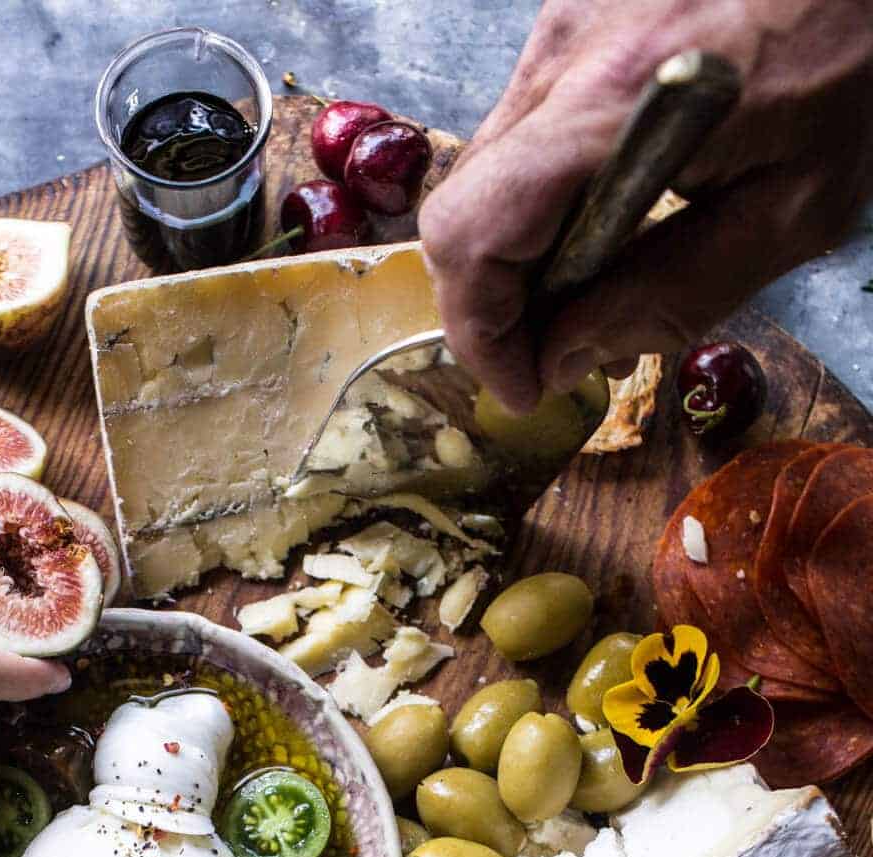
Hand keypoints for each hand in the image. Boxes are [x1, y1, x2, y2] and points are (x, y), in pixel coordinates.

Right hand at [419, 0, 872, 411]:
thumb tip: (565, 358)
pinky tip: (607, 224)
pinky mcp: (570, 19)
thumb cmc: (856, 62)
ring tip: (593, 295)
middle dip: (496, 307)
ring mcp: (559, 28)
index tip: (527, 384)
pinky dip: (543, 205)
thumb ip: (674, 295)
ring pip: (485, 179)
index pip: (474, 234)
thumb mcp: (795, 207)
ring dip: (520, 259)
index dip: (481, 332)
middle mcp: (564, 55)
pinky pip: (521, 138)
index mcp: (617, 105)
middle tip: (559, 355)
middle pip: (460, 215)